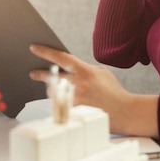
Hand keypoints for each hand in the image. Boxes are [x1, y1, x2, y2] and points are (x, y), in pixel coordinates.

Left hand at [29, 44, 158, 136]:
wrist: (125, 111)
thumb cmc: (113, 92)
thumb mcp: (102, 73)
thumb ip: (85, 69)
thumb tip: (69, 69)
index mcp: (85, 71)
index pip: (61, 58)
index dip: (45, 52)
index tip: (33, 48)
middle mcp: (79, 84)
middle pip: (52, 77)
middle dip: (41, 74)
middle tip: (33, 73)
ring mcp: (76, 99)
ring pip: (54, 93)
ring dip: (53, 91)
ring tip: (54, 90)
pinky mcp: (75, 112)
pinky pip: (61, 105)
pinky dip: (61, 103)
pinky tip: (62, 103)